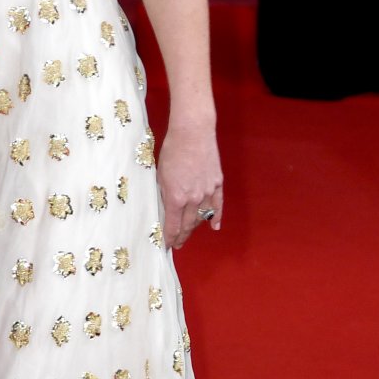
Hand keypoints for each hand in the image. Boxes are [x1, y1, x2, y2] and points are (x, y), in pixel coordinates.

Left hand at [157, 122, 222, 249]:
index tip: (166, 245)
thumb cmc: (172, 150)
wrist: (193, 132)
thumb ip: (164, 194)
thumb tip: (166, 209)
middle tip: (177, 244)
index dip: (169, 238)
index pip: (172, 225)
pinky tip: (214, 227)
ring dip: (194, 228)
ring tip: (188, 235)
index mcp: (176, 197)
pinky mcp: (217, 184)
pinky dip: (216, 218)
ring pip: (201, 217)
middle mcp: (193, 198)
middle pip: (187, 225)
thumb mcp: (161, 175)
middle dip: (181, 236)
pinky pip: (218, 206)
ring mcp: (207, 192)